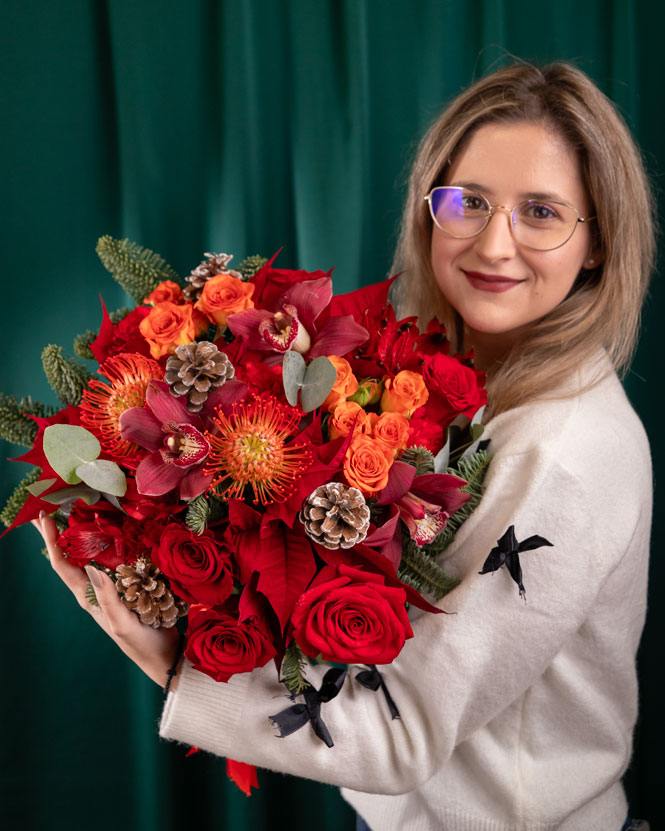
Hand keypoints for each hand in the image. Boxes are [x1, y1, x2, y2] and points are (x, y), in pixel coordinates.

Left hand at [32, 512, 180, 688]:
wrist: (163, 655)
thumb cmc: (141, 642)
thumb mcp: (121, 623)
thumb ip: (107, 598)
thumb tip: (90, 568)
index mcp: (87, 596)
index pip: (62, 564)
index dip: (51, 540)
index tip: (44, 516)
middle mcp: (94, 588)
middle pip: (68, 556)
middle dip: (55, 533)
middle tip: (44, 506)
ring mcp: (110, 585)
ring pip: (88, 554)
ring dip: (78, 533)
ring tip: (70, 511)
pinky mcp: (127, 583)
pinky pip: (111, 557)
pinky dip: (106, 540)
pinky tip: (110, 527)